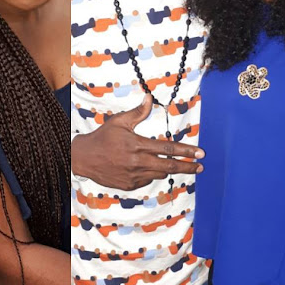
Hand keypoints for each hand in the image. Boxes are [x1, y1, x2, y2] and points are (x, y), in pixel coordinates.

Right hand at [72, 93, 204, 189]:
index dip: (186, 151)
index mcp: (137, 145)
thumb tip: (149, 98)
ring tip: (177, 166)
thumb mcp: (119, 121)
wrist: (84, 158)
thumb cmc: (102, 137)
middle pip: (169, 167)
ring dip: (169, 170)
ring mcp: (134, 176)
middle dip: (187, 167)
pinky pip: (147, 180)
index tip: (200, 153)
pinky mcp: (129, 185)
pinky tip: (148, 168)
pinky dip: (151, 174)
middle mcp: (138, 163)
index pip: (168, 149)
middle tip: (200, 167)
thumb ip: (137, 112)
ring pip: (159, 174)